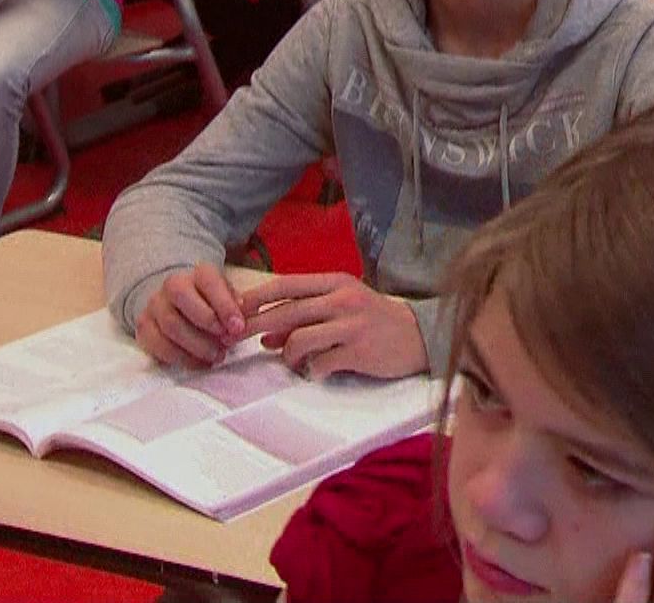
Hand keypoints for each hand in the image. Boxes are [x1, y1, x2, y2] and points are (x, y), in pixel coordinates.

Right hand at [134, 263, 247, 367]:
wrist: (180, 304)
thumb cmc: (213, 303)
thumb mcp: (231, 298)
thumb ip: (240, 304)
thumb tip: (246, 312)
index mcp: (199, 273)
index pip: (209, 281)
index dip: (224, 305)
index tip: (238, 327)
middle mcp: (172, 284)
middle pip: (182, 299)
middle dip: (207, 323)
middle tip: (226, 343)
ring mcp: (155, 305)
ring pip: (170, 325)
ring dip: (196, 345)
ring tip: (217, 356)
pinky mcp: (144, 327)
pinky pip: (158, 344)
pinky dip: (181, 358)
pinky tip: (200, 363)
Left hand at [239, 272, 428, 378]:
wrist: (420, 336)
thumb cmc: (375, 320)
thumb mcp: (343, 307)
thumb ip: (307, 316)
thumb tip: (265, 336)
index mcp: (337, 282)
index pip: (287, 285)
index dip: (256, 297)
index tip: (234, 309)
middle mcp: (342, 300)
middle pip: (286, 312)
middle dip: (254, 326)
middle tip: (233, 340)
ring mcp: (351, 325)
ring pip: (298, 340)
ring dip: (287, 355)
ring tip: (292, 361)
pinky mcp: (358, 351)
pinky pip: (319, 364)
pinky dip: (311, 370)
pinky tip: (317, 371)